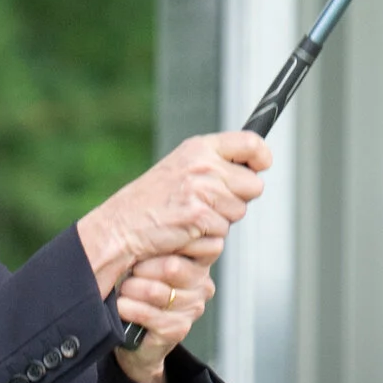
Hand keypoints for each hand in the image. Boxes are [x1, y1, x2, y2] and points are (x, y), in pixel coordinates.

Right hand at [78, 131, 269, 293]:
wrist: (120, 227)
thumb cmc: (149, 203)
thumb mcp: (180, 169)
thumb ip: (214, 166)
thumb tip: (252, 174)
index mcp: (199, 148)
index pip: (250, 142)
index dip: (262, 157)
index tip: (262, 165)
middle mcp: (203, 164)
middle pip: (253, 185)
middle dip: (237, 200)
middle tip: (209, 205)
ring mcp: (202, 190)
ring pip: (239, 213)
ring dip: (220, 222)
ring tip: (190, 219)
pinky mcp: (199, 216)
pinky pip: (222, 235)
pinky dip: (205, 239)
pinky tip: (184, 232)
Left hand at [113, 251, 214, 382]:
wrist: (130, 333)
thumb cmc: (137, 289)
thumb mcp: (147, 257)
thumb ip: (157, 240)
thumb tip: (151, 218)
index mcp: (199, 261)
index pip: (198, 243)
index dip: (165, 244)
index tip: (143, 249)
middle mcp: (201, 284)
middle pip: (172, 266)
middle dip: (141, 269)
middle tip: (130, 273)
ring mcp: (192, 308)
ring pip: (156, 291)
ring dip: (131, 290)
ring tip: (124, 291)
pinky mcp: (178, 329)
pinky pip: (149, 314)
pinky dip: (128, 309)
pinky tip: (121, 306)